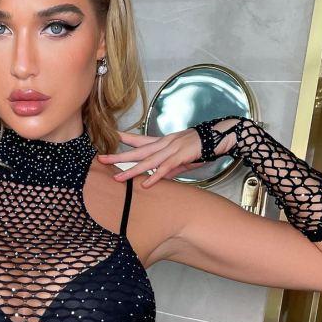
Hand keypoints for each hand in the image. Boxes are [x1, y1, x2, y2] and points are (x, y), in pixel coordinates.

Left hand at [96, 122, 238, 186]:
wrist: (219, 136)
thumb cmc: (201, 147)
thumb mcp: (182, 158)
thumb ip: (169, 167)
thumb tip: (159, 178)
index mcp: (163, 141)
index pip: (140, 140)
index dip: (124, 139)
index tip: (109, 138)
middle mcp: (164, 143)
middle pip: (137, 151)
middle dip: (118, 156)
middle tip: (102, 159)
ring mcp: (172, 149)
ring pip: (147, 161)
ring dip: (131, 170)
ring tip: (118, 178)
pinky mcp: (181, 157)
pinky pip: (165, 168)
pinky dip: (155, 177)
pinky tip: (145, 184)